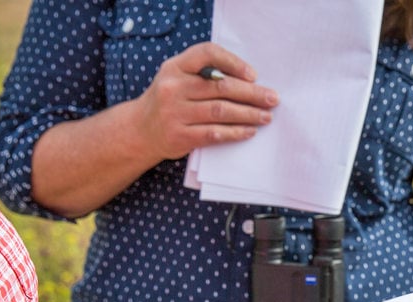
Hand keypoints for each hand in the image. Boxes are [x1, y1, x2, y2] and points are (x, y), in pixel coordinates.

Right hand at [134, 41, 279, 160]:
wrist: (140, 131)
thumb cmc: (169, 101)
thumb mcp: (177, 79)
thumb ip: (204, 75)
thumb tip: (249, 81)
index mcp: (175, 67)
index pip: (206, 54)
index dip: (233, 62)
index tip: (254, 75)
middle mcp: (173, 87)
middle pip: (220, 86)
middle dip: (251, 93)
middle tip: (272, 98)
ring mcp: (175, 112)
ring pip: (221, 111)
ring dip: (248, 114)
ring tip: (266, 116)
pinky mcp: (180, 136)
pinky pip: (215, 133)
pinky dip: (235, 132)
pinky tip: (250, 131)